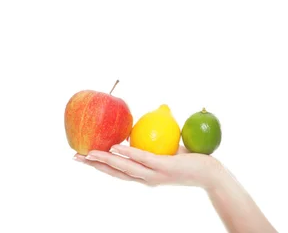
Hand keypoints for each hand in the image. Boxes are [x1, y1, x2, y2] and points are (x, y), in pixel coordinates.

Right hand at [73, 144, 224, 189]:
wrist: (211, 173)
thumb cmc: (193, 159)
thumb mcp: (173, 145)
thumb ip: (162, 133)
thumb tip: (159, 111)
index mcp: (145, 175)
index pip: (118, 171)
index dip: (100, 165)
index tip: (83, 157)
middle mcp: (146, 178)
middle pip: (115, 172)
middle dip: (94, 165)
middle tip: (75, 157)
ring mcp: (155, 175)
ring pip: (124, 168)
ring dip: (105, 160)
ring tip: (88, 154)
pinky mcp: (164, 168)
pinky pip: (143, 159)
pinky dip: (128, 154)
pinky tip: (116, 148)